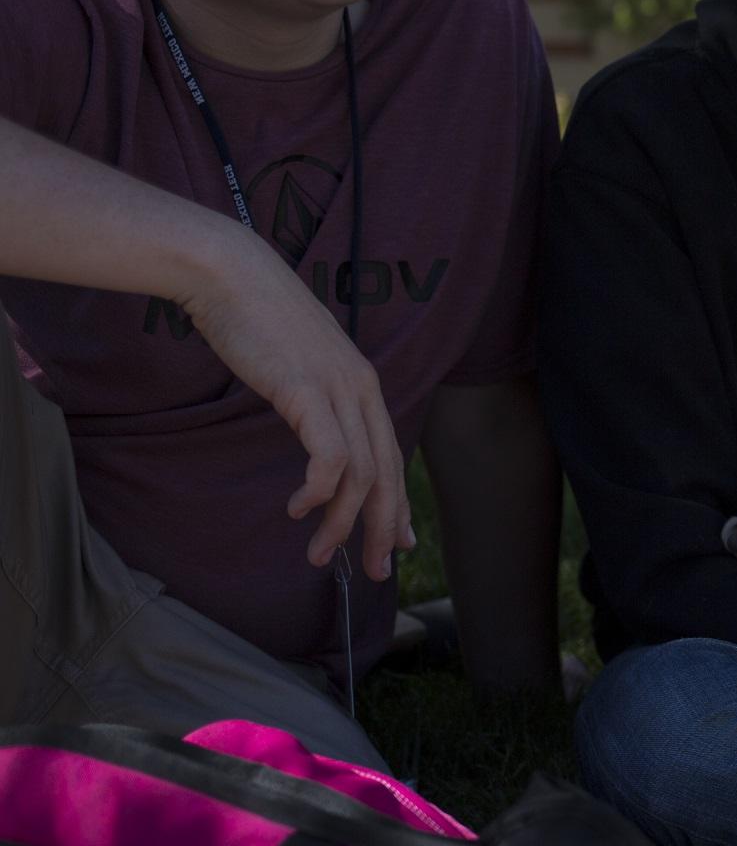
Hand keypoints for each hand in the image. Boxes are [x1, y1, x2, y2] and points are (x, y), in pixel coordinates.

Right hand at [175, 224, 410, 581]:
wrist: (230, 274)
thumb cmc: (256, 320)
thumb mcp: (297, 366)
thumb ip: (314, 400)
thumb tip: (313, 429)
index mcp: (363, 386)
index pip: (392, 457)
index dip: (396, 506)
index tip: (394, 544)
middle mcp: (362, 390)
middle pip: (387, 474)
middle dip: (381, 528)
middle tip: (374, 570)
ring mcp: (339, 389)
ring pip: (360, 475)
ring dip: (342, 523)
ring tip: (320, 554)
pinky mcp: (308, 390)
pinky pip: (330, 456)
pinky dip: (320, 491)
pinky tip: (300, 510)